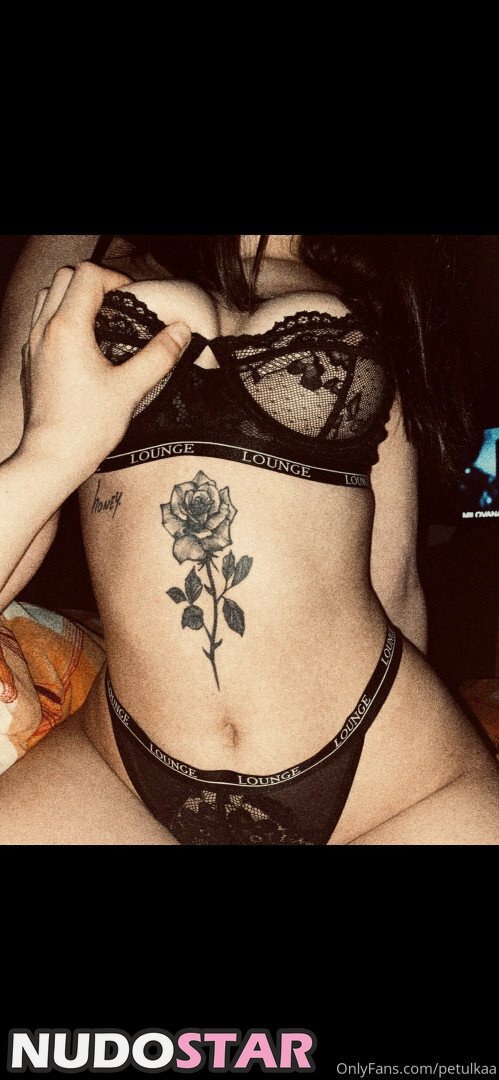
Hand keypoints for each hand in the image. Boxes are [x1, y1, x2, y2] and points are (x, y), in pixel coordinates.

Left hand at [20, 262, 191, 479]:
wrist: (52, 458)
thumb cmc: (86, 427)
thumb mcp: (131, 389)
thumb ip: (159, 355)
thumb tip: (181, 331)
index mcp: (68, 329)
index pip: (88, 276)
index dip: (115, 280)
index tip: (134, 302)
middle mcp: (45, 330)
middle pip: (65, 278)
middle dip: (95, 283)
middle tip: (119, 306)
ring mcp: (33, 345)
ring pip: (48, 297)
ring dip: (75, 298)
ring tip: (101, 322)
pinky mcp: (31, 362)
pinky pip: (41, 324)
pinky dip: (62, 320)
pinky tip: (84, 347)